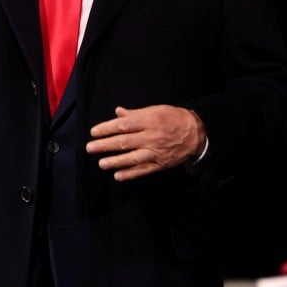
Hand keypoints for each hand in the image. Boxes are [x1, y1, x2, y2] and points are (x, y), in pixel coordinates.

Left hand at [85, 105, 205, 180]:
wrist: (196, 133)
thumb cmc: (172, 118)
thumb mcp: (154, 110)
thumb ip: (135, 113)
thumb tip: (117, 113)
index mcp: (148, 121)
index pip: (123, 125)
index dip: (106, 128)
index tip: (93, 132)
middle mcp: (151, 137)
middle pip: (124, 142)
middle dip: (105, 145)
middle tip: (90, 148)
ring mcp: (155, 152)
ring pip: (133, 158)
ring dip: (115, 162)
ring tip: (101, 164)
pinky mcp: (160, 164)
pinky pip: (143, 170)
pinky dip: (131, 174)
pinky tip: (118, 176)